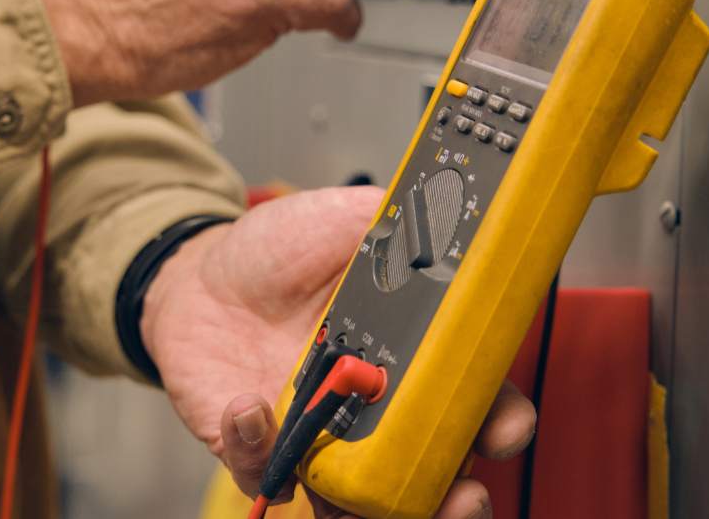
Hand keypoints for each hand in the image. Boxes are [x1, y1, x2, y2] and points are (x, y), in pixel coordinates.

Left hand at [141, 187, 536, 518]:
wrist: (203, 269)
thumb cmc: (281, 248)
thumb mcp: (349, 218)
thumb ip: (401, 226)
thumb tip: (454, 220)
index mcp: (410, 356)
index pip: (473, 404)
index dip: (500, 421)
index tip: (505, 426)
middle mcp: (372, 409)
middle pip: (430, 472)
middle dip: (455, 497)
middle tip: (462, 495)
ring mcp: (317, 435)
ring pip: (356, 502)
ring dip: (364, 508)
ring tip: (354, 490)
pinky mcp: (259, 444)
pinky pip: (263, 471)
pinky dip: (258, 450)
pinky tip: (250, 406)